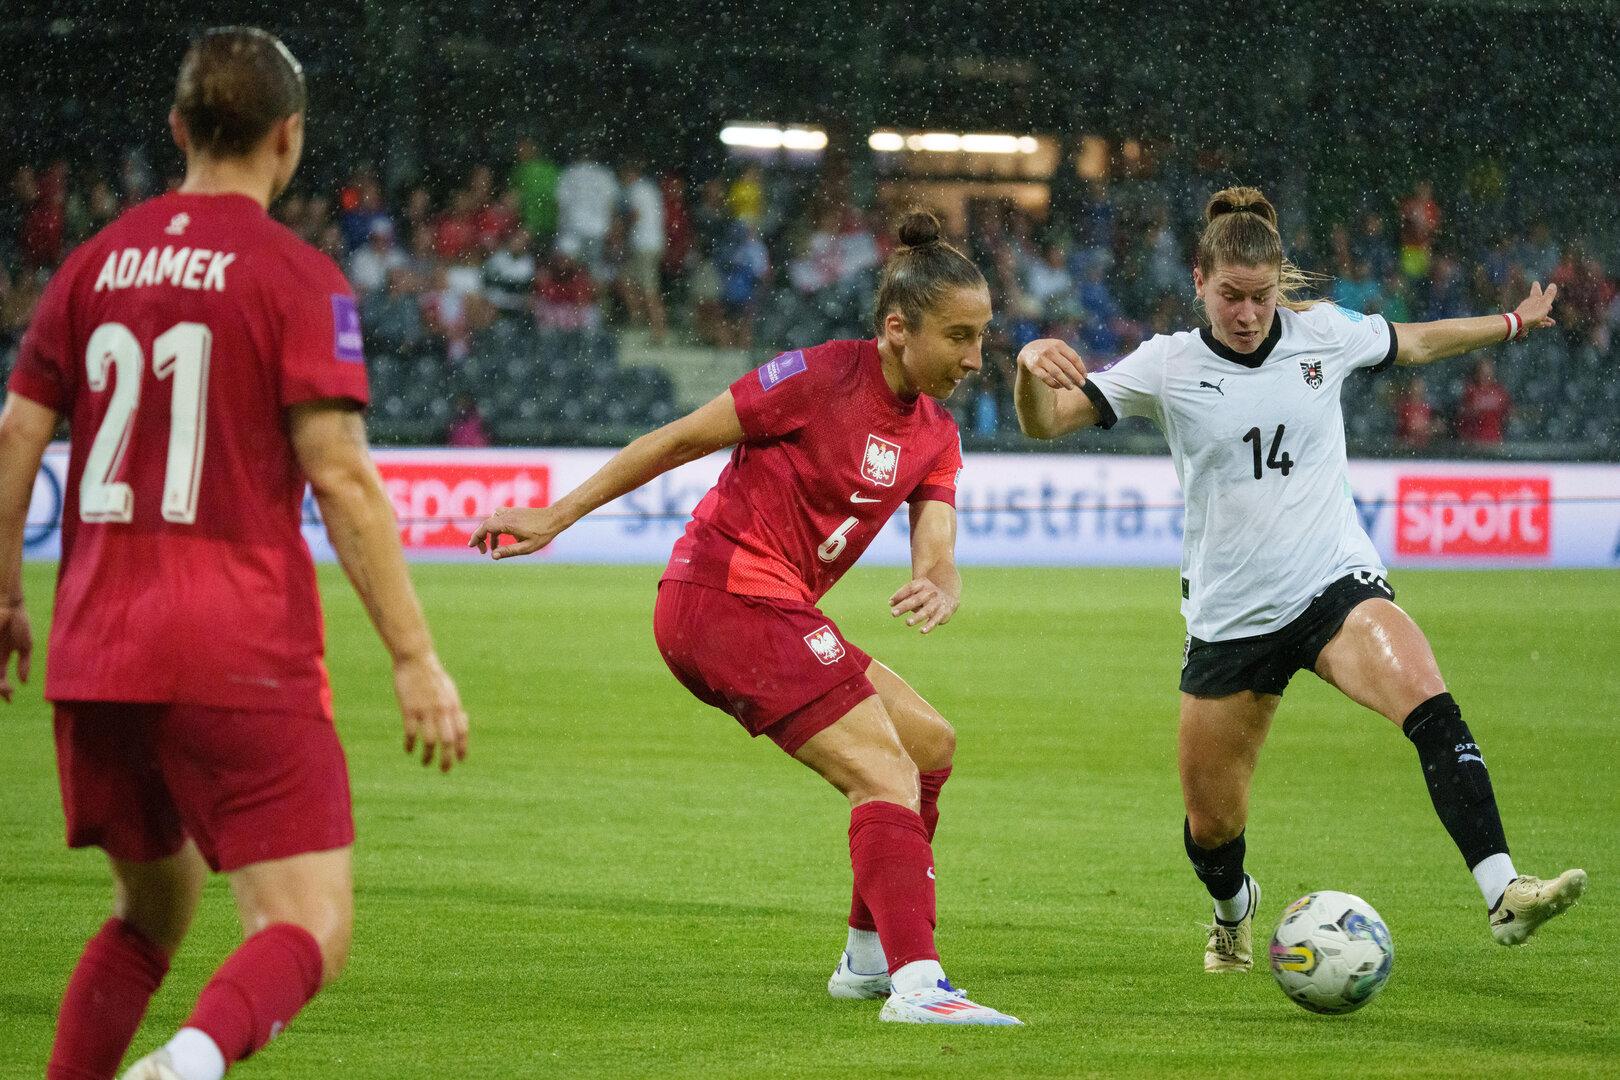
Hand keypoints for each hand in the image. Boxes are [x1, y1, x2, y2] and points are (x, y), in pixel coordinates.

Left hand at [0, 601, 30, 703]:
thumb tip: (24, 681)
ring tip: (6, 688)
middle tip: (9, 693)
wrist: (10, 607)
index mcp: (3, 657)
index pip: (2, 678)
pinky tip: (2, 680)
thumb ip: (24, 664)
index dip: (5, 689)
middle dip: (1, 689)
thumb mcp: (25, 647)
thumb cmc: (20, 624)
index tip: (10, 698)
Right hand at [394, 653, 468, 771]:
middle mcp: (442, 710)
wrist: (416, 659)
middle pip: (449, 741)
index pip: (462, 732)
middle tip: (445, 770)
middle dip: (448, 759)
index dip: (463, 748)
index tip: (461, 760)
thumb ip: (454, 707)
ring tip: (425, 763)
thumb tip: (463, 721)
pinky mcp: (409, 709)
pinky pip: (411, 733)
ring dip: (428, 756)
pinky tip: (408, 750)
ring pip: (430, 741)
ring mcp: (426, 710)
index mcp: (453, 705)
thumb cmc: (432, 675)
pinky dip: (410, 744)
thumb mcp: (449, 690)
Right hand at [469, 505, 568, 558]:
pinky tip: (503, 536)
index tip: (472, 546)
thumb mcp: (527, 547)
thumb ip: (509, 551)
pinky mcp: (514, 511)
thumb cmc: (542, 534)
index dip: (476, 536)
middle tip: (483, 552)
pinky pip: (499, 518)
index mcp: (508, 523)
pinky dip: (496, 527)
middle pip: (486, 524)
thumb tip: (493, 556)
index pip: (485, 527)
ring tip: (494, 548)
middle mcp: (507, 515)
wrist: (554, 518)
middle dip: (481, 538)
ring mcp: (510, 512)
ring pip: (492, 521)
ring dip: (490, 534)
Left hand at [889, 578, 957, 634]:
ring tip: (907, 622)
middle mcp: (931, 592)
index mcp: (923, 584)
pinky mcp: (943, 613)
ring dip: (917, 617)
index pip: (910, 588)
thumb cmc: (926, 594)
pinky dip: (929, 626)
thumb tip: (891, 603)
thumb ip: (904, 595)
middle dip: (904, 606)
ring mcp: (938, 603)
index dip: (899, 595)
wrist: (949, 596)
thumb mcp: (916, 590)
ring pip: (926, 610)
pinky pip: (935, 620)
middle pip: (916, 599)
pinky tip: (922, 631)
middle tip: (893, 613)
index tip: (890, 603)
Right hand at [1017, 338, 1088, 391]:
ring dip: (1066, 382)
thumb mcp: (1058, 348)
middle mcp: (1050, 350)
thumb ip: (1069, 355)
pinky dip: (1054, 384)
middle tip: (1082, 384)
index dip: (1081, 368)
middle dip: (1076, 376)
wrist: (1028, 351)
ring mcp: (1041, 359)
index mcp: (1059, 344)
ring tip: (1071, 388)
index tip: (1085, 376)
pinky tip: (1059, 387)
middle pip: (1067, 366)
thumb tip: (1082, 370)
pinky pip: (1046, 378)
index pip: (1074, 358)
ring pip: (1057, 373)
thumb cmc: (1049, 351)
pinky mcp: (1034, 367)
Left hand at [1515, 282, 1557, 333]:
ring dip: (1545, 317)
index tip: (1536, 283)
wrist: (1517, 325)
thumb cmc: (1532, 313)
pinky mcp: (1524, 321)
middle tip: (1550, 307)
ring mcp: (1526, 313)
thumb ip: (1549, 295)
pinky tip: (1548, 325)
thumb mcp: (1544, 303)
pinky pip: (1535, 321)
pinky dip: (1542, 322)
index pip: (1535, 289)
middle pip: (1537, 303)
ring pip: (1537, 313)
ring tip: (1552, 322)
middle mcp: (1528, 304)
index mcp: (1533, 298)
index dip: (1537, 286)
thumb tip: (1553, 284)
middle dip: (1544, 305)